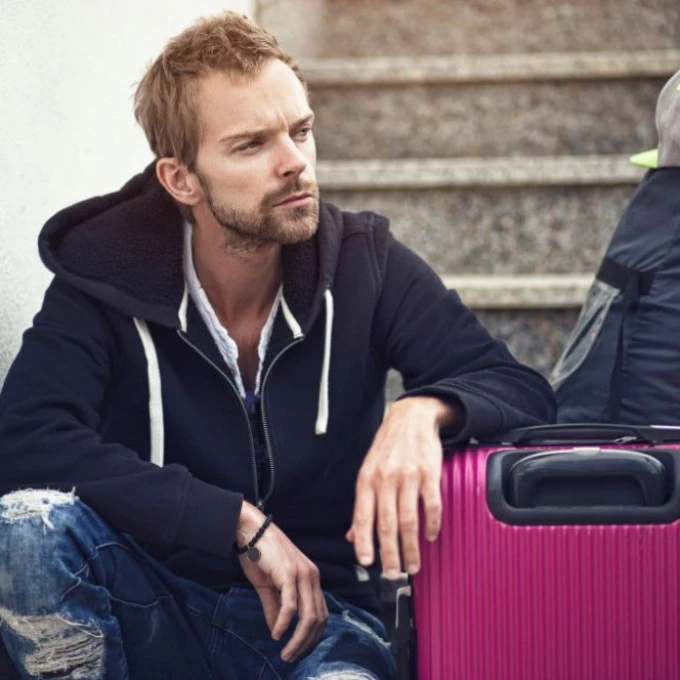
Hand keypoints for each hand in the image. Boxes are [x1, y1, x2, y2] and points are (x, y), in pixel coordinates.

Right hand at [236, 502, 327, 662]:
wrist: (251, 530)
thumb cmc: (260, 554)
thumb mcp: (269, 586)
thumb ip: (275, 607)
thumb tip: (277, 631)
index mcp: (311, 578)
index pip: (321, 614)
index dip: (312, 636)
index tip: (299, 651)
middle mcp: (312, 576)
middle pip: (318, 619)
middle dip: (306, 643)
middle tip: (291, 657)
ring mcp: (303, 574)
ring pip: (308, 616)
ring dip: (298, 639)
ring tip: (285, 652)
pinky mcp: (289, 573)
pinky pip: (291, 605)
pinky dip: (284, 623)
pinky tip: (277, 634)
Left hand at [346, 396, 453, 578]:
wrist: (410, 418)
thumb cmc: (387, 447)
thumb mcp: (368, 471)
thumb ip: (363, 505)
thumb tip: (353, 536)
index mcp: (367, 480)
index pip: (362, 517)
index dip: (364, 542)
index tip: (367, 564)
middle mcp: (385, 479)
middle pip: (386, 524)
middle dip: (390, 554)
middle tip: (393, 574)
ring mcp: (408, 476)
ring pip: (409, 520)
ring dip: (411, 547)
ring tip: (413, 565)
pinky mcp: (429, 473)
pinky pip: (431, 505)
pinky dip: (432, 525)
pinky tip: (430, 537)